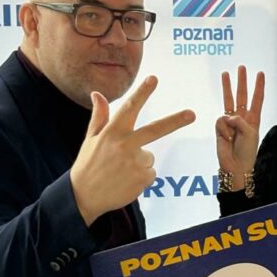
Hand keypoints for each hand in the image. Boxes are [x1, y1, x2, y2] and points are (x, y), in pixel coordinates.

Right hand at [70, 76, 194, 224]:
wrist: (84, 197)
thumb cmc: (87, 165)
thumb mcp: (90, 139)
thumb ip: (100, 116)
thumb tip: (97, 93)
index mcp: (112, 133)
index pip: (129, 108)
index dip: (143, 92)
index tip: (154, 79)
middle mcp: (125, 145)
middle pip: (155, 129)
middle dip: (175, 121)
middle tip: (192, 114)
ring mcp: (135, 163)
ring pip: (149, 156)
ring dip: (139, 162)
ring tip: (120, 171)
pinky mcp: (142, 179)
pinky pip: (150, 172)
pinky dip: (141, 176)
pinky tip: (125, 180)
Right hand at [215, 65, 264, 178]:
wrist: (235, 166)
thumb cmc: (246, 152)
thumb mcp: (250, 134)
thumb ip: (240, 120)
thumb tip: (227, 115)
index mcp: (254, 120)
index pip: (257, 100)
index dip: (259, 87)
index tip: (260, 73)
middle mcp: (242, 118)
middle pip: (242, 95)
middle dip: (242, 81)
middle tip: (242, 67)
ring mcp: (230, 122)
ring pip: (228, 100)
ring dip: (227, 86)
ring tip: (225, 73)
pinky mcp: (220, 127)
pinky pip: (221, 120)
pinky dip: (224, 129)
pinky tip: (226, 138)